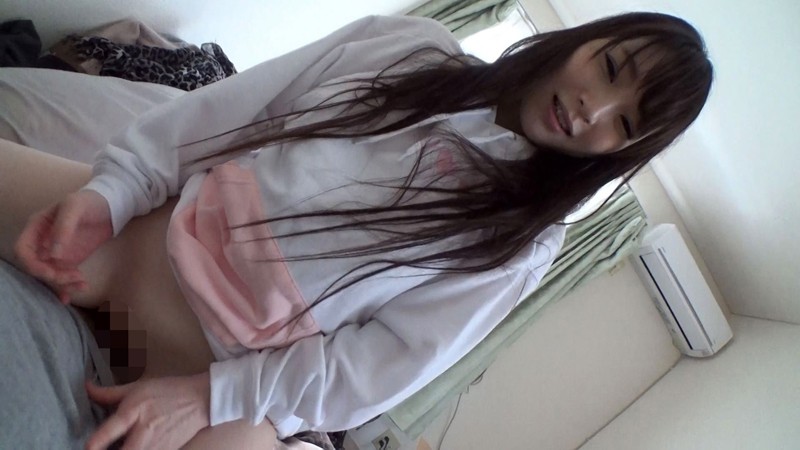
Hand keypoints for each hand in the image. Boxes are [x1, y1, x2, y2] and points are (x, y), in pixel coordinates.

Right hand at [14, 190, 112, 302]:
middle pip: (36, 266)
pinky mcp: (70, 260)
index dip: (32, 264)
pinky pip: (61, 277)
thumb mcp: (75, 207)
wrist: (111, 206)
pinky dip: (65, 288)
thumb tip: (53, 254)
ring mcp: (56, 253)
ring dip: (62, 284)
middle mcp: (42, 242)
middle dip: (52, 276)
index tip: (50, 272)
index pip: (23, 250)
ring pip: (50, 275)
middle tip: (74, 277)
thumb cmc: (89, 201)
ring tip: (83, 284)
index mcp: (37, 227)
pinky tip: (69, 298)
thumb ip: (63, 228)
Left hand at [86, 372, 210, 449]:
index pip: (109, 432)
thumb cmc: (167, 391)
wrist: (200, 400)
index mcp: (134, 411)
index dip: (94, 444)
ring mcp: (155, 446)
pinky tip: (133, 446)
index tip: (87, 448)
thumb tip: (86, 387)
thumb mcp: (138, 387)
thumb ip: (109, 393)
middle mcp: (143, 432)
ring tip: (118, 446)